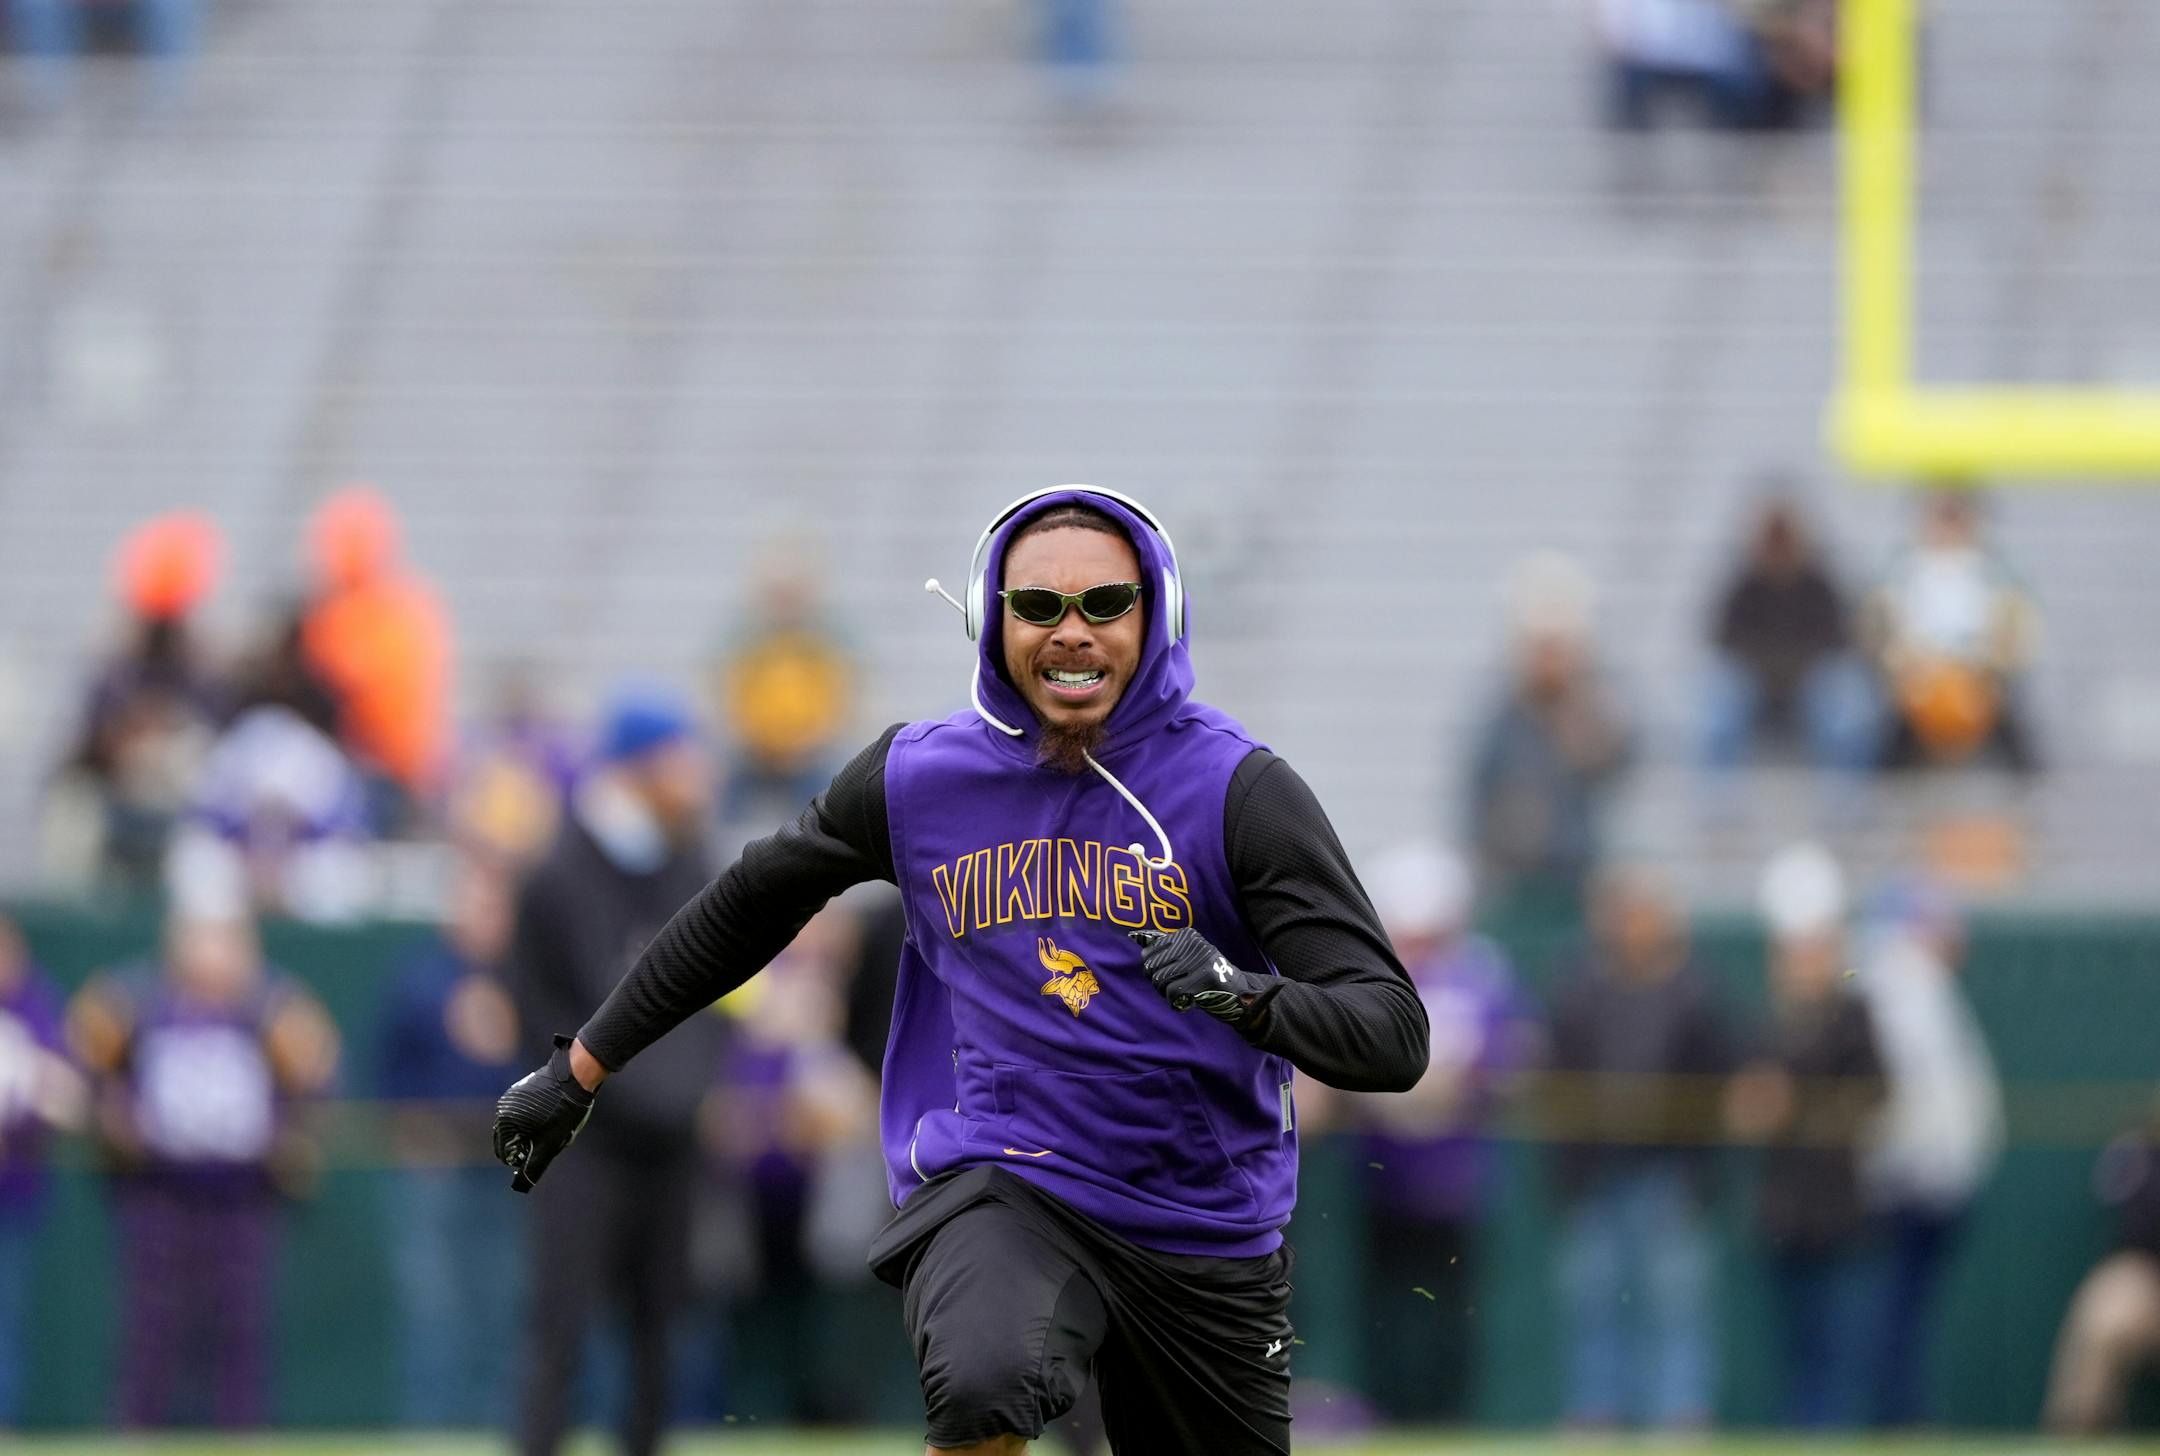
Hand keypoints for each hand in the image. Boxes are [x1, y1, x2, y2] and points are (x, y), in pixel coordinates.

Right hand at [493, 1035, 596, 1192]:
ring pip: (520, 1127)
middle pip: (512, 1140)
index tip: (546, 1146)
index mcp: (505, 1122)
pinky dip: (537, 1118)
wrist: (577, 1074)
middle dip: (531, 1143)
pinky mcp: (522, 1089)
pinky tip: (556, 1112)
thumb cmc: (564, 1111)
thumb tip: (519, 1187)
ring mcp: (512, 1097)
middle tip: (553, 1135)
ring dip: (535, 1131)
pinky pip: (525, 1112)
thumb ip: (533, 1167)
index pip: (506, 1154)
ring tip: (556, 1123)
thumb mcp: (550, 1144)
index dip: (527, 1157)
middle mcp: (502, 1108)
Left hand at [1129, 928, 1273, 1026]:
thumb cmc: (1208, 977)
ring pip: (1160, 980)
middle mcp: (1193, 944)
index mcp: (1187, 935)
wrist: (1240, 993)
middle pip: (1152, 967)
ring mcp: (1199, 960)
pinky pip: (1172, 993)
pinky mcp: (1204, 978)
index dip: (1151, 969)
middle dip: (1157, 982)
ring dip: (1165, 994)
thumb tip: (1140, 947)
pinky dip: (1174, 1003)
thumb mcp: (1190, 957)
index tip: (1164, 976)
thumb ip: (1169, 952)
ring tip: (1178, 995)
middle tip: (1170, 989)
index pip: (1148, 951)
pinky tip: (1185, 1004)